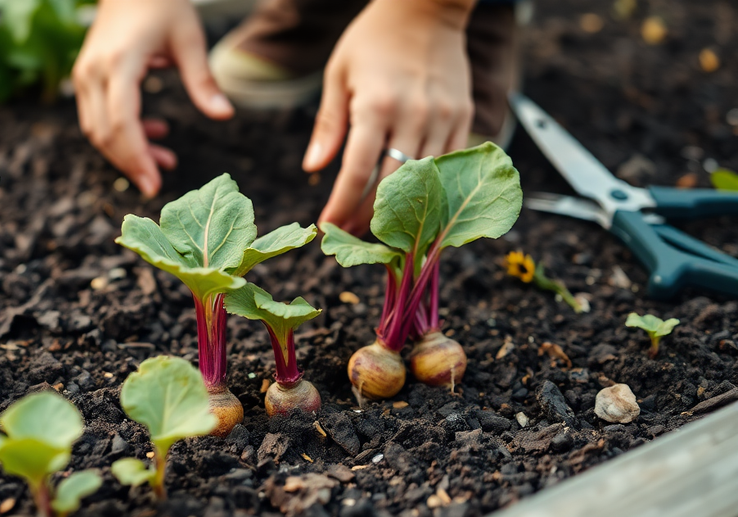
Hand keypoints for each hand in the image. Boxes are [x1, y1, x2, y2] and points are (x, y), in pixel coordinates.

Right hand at [72, 0, 234, 197]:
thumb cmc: (162, 4)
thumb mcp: (189, 40)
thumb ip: (203, 81)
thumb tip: (225, 115)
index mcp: (119, 62)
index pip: (121, 121)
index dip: (136, 157)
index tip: (154, 184)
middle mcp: (93, 71)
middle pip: (104, 134)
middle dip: (131, 163)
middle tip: (159, 183)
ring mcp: (84, 75)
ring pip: (96, 131)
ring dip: (126, 152)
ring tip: (166, 157)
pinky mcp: (85, 78)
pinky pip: (96, 118)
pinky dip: (121, 135)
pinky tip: (154, 134)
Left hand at [305, 0, 475, 233]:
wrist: (426, 9)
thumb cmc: (373, 41)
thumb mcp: (339, 76)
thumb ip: (328, 125)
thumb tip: (312, 168)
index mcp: (375, 106)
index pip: (356, 172)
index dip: (341, 205)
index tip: (327, 228)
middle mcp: (412, 115)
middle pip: (390, 186)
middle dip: (367, 217)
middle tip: (350, 236)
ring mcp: (442, 118)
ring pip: (421, 182)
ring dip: (399, 210)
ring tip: (376, 227)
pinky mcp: (463, 118)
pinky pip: (446, 166)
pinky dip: (429, 189)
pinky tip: (412, 204)